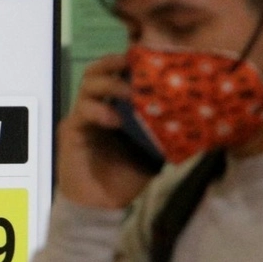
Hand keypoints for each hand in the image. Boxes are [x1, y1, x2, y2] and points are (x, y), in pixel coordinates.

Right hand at [57, 54, 156, 209]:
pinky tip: (115, 120)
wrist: (101, 205)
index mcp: (115, 107)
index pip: (117, 74)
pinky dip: (99, 111)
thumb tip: (189, 116)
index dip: (129, 62)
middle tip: (134, 63)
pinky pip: (82, 111)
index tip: (149, 56)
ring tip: (129, 91)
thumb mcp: (152, 151)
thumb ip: (162, 132)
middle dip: (114, 62)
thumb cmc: (125, 179)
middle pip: (98, 70)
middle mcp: (97, 106)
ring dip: (109, 83)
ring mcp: (82, 116)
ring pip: (87, 85)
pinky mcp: (73, 130)